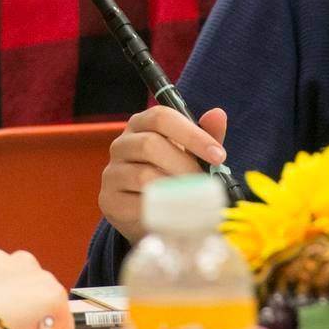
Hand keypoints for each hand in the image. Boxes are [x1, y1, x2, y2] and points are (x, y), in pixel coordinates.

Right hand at [100, 106, 228, 240]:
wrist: (150, 214)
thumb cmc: (172, 175)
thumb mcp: (192, 154)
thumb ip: (205, 135)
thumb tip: (218, 114)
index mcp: (141, 124)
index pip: (161, 117)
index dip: (192, 134)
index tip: (219, 155)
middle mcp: (121, 144)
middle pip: (149, 144)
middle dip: (185, 164)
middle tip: (206, 182)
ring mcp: (112, 172)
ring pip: (144, 175)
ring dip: (175, 189)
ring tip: (194, 199)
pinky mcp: (109, 200)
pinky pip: (137, 203)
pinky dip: (162, 209)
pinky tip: (177, 213)